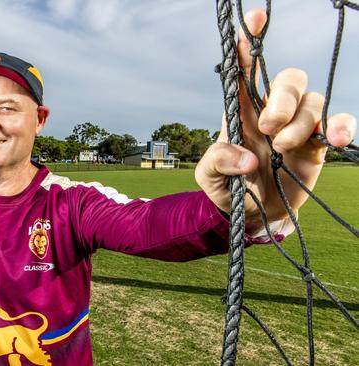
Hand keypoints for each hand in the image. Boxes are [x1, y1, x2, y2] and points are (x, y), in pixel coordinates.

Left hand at [195, 9, 356, 228]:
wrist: (255, 214)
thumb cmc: (229, 188)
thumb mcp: (209, 177)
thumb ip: (217, 162)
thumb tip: (247, 158)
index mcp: (241, 111)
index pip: (245, 71)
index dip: (249, 44)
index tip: (254, 19)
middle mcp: (271, 111)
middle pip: (289, 79)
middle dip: (282, 99)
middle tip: (268, 129)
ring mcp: (297, 125)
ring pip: (313, 101)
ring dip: (301, 122)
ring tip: (283, 148)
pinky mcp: (317, 142)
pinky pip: (337, 122)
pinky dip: (340, 125)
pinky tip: (334, 138)